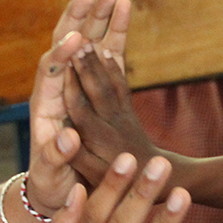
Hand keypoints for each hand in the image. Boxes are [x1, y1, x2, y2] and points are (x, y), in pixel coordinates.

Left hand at [25, 0, 133, 215]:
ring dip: (98, 14)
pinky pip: (103, 50)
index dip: (62, 56)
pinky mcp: (91, 83)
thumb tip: (68, 140)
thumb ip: (57, 157)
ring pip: (86, 40)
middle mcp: (57, 87)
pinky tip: (124, 7)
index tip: (78, 39)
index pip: (50, 72)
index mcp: (45, 107)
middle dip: (79, 16)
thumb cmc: (52, 184)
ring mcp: (74, 82)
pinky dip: (113, 29)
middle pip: (64, 43)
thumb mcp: (51, 175)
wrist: (56, 186)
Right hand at [63, 41, 161, 186]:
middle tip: (76, 42)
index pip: (81, 110)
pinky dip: (114, 68)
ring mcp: (122, 115)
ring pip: (110, 84)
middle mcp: (111, 123)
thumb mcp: (95, 176)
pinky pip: (121, 86)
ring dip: (98, 62)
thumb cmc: (119, 181)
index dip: (72, 89)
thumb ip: (79, 156)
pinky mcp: (129, 111)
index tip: (63, 69)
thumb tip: (65, 136)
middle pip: (97, 91)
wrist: (160, 177)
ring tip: (88, 40)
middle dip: (86, 67)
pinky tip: (107, 50)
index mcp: (98, 139)